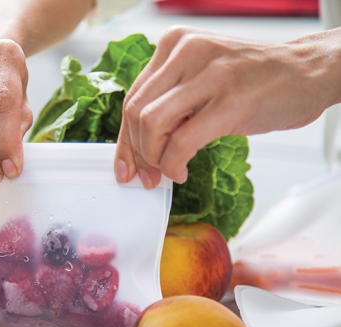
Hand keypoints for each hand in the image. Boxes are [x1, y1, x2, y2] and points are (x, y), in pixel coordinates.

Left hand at [114, 26, 339, 187]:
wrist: (309, 71)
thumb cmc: (255, 79)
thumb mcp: (202, 79)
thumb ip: (170, 102)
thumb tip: (138, 147)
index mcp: (174, 44)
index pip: (132, 98)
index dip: (124, 140)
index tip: (125, 166)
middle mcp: (187, 52)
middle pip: (135, 112)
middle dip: (136, 153)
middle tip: (147, 175)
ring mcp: (210, 75)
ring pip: (152, 125)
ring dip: (153, 159)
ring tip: (166, 172)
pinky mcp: (230, 101)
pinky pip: (182, 141)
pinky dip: (173, 164)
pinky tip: (181, 171)